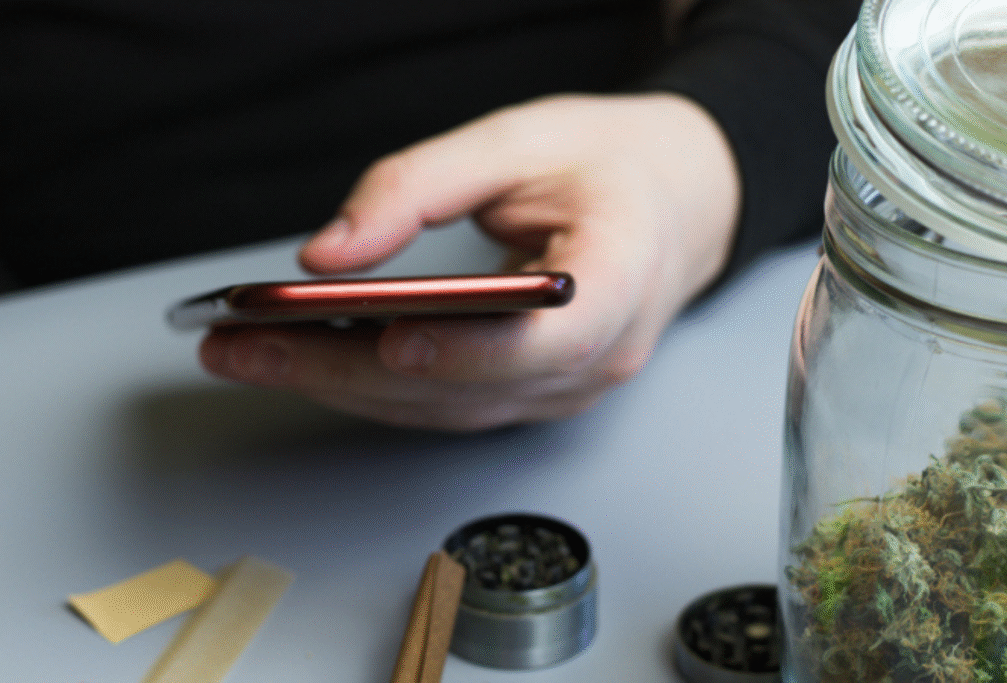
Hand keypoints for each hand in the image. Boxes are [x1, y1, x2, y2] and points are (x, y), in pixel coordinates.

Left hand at [199, 93, 740, 430]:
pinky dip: (374, 388)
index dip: (471, 350)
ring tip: (248, 352)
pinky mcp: (534, 392)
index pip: (553, 336)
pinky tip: (309, 362)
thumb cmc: (610, 166)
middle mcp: (601, 351)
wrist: (670, 202)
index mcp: (623, 274)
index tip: (390, 340)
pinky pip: (448, 406)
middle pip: (470, 386)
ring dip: (342, 386)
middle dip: (349, 370)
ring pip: (446, 409)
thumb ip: (419, 187)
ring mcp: (569, 384)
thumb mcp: (518, 139)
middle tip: (246, 345)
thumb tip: (328, 253)